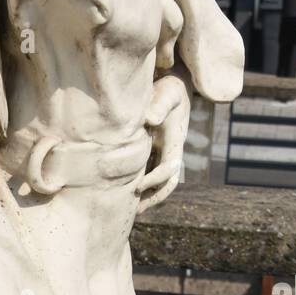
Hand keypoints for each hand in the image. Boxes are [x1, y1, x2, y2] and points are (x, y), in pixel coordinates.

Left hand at [136, 71, 190, 213]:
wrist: (169, 83)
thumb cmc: (167, 86)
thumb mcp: (167, 91)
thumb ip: (159, 104)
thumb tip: (149, 120)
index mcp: (175, 141)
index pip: (169, 169)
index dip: (154, 180)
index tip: (137, 187)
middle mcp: (171, 152)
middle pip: (168, 184)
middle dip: (154, 198)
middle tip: (135, 211)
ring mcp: (162, 154)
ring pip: (159, 184)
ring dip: (146, 197)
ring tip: (128, 209)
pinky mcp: (152, 152)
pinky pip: (147, 174)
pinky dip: (138, 186)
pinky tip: (120, 193)